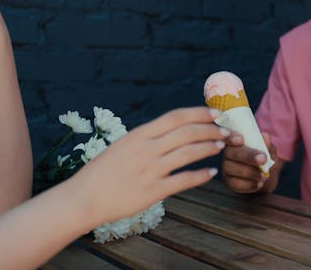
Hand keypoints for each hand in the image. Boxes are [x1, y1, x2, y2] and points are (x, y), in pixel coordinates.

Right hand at [72, 107, 227, 225]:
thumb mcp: (124, 146)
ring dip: (209, 148)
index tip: (216, 114)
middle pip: (187, 132)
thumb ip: (147, 138)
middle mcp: (146, 148)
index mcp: (139, 134)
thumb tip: (173, 131)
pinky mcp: (152, 191)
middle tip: (228, 132)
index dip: (199, 113)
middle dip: (212, 130)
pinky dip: (200, 175)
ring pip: (188, 153)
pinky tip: (212, 172)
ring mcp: (149, 170)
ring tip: (222, 146)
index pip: (176, 117)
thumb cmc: (103, 171)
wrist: (82, 198)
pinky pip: (183, 181)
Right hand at [222, 131, 276, 192]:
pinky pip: (234, 183)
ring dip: (250, 172)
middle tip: (263, 159)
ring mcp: (227, 168)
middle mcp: (228, 153)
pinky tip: (259, 183)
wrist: (266, 176)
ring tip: (264, 175)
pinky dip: (248, 184)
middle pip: (230, 153)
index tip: (241, 140)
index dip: (232, 138)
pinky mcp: (229, 182)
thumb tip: (265, 137)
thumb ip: (267, 145)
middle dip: (248, 156)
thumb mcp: (269, 151)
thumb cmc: (265, 159)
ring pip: (231, 168)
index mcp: (236, 141)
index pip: (229, 137)